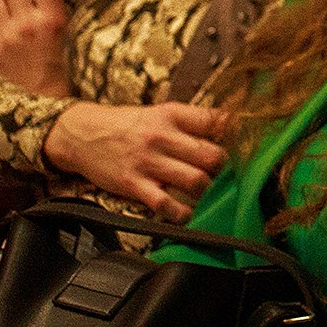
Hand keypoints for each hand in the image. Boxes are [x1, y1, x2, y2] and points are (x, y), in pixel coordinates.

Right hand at [43, 100, 230, 221]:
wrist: (81, 134)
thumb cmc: (127, 125)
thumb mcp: (160, 113)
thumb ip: (190, 124)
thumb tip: (228, 133)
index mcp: (173, 114)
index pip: (217, 121)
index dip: (236, 134)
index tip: (244, 143)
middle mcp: (163, 136)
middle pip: (213, 156)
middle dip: (223, 168)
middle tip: (220, 173)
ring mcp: (149, 162)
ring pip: (196, 181)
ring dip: (206, 191)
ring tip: (203, 191)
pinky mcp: (134, 185)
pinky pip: (166, 205)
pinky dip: (181, 213)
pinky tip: (185, 212)